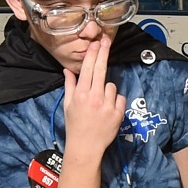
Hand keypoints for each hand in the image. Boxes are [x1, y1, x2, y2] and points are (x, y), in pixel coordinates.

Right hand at [62, 41, 125, 165]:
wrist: (86, 146)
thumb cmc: (75, 125)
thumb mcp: (68, 105)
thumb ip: (70, 86)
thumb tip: (68, 70)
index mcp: (81, 94)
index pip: (88, 69)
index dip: (93, 54)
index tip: (96, 43)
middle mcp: (95, 97)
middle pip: (101, 69)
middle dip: (103, 53)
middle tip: (106, 41)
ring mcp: (108, 105)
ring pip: (111, 85)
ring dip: (107, 90)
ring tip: (100, 103)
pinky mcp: (118, 112)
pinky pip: (120, 97)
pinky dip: (115, 101)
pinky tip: (108, 110)